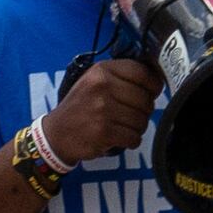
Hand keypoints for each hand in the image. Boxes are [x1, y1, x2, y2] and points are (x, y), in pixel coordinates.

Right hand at [38, 54, 163, 165]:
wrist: (56, 134)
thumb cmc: (80, 107)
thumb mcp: (94, 81)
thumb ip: (120, 77)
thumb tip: (157, 80)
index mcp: (102, 71)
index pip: (141, 72)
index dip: (153, 84)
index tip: (152, 92)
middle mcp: (102, 87)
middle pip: (145, 99)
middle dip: (144, 110)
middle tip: (132, 115)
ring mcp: (102, 110)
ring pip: (142, 120)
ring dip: (137, 127)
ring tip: (123, 126)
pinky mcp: (104, 132)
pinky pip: (134, 137)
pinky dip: (131, 141)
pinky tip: (120, 138)